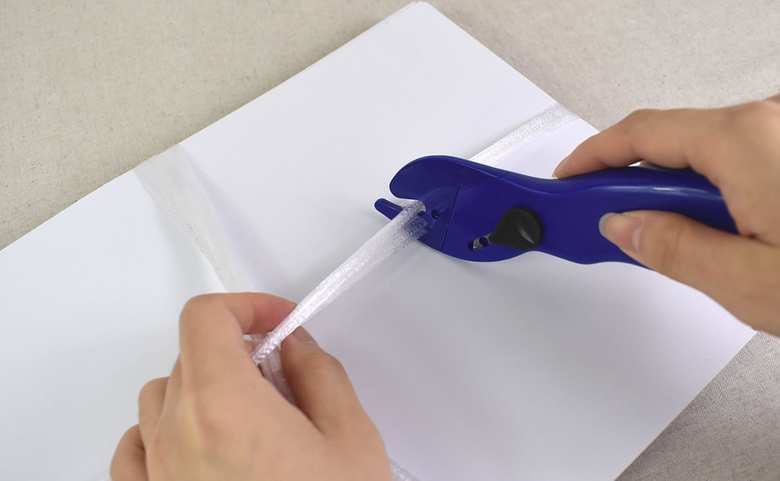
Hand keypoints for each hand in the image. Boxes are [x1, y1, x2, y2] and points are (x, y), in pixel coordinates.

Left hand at [111, 293, 390, 480]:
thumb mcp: (351, 439)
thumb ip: (320, 374)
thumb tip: (295, 346)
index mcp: (224, 405)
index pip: (206, 318)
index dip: (245, 306)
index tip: (276, 322)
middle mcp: (176, 436)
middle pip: (188, 356)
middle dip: (237, 351)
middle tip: (281, 374)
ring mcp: (155, 476)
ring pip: (159, 398)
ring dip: (199, 388)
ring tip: (246, 413)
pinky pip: (132, 450)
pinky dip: (159, 432)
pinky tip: (195, 446)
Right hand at [555, 96, 779, 335]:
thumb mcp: (750, 280)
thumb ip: (676, 249)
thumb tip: (626, 226)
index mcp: (745, 140)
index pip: (641, 135)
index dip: (592, 159)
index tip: (565, 183)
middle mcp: (769, 123)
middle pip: (672, 145)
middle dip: (633, 186)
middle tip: (605, 225)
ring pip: (706, 157)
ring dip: (677, 197)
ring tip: (669, 243)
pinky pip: (738, 161)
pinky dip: (712, 193)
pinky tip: (717, 231)